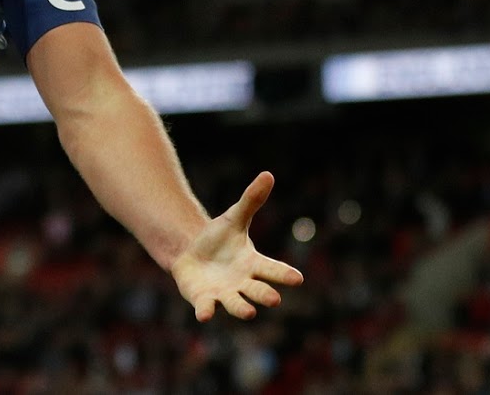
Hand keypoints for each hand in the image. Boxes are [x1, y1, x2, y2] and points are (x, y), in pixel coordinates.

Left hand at [171, 171, 303, 320]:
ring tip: (250, 312)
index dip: (284, 275)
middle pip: (258, 291)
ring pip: (236, 304)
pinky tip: (204, 315)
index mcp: (254, 265)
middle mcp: (243, 284)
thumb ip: (251, 200)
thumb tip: (268, 174)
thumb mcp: (234, 218)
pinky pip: (206, 308)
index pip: (273, 270)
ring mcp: (224, 294)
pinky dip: (206, 311)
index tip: (297, 279)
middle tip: (274, 299)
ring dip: (242, 309)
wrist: (192, 253)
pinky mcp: (204, 300)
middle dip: (265, 295)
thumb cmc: (219, 238)